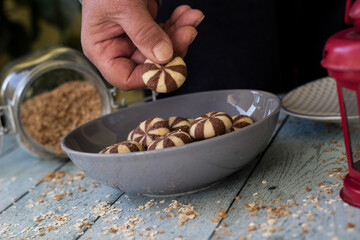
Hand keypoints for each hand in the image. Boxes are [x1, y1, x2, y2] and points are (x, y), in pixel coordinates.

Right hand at [81, 0, 203, 89]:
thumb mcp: (124, 7)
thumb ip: (143, 32)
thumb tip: (164, 56)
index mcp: (102, 50)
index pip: (125, 78)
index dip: (149, 76)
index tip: (170, 64)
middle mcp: (118, 48)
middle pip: (150, 64)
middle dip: (173, 49)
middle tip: (188, 32)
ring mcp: (134, 39)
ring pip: (163, 50)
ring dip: (180, 35)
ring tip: (191, 18)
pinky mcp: (147, 28)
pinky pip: (165, 34)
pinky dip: (178, 25)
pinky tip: (186, 14)